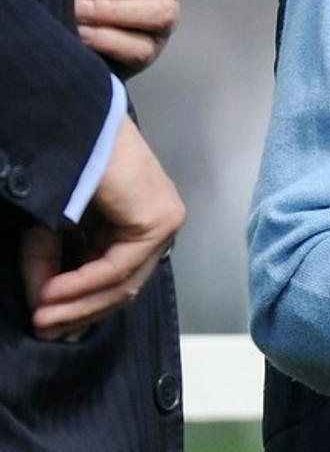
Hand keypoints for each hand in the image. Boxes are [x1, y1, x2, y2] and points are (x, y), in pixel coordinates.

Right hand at [19, 117, 184, 339]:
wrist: (74, 124)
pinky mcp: (159, 221)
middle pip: (122, 288)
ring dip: (78, 304)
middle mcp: (158, 228)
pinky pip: (118, 267)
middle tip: (42, 327)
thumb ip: (49, 268)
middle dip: (78, 312)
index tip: (48, 327)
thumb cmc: (66, 164)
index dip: (81, 309)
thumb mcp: (50, 227)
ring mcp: (164, 224)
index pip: (117, 282)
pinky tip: (52, 293)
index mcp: (138, 227)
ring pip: (122, 284)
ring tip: (42, 314)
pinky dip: (83, 284)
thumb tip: (44, 314)